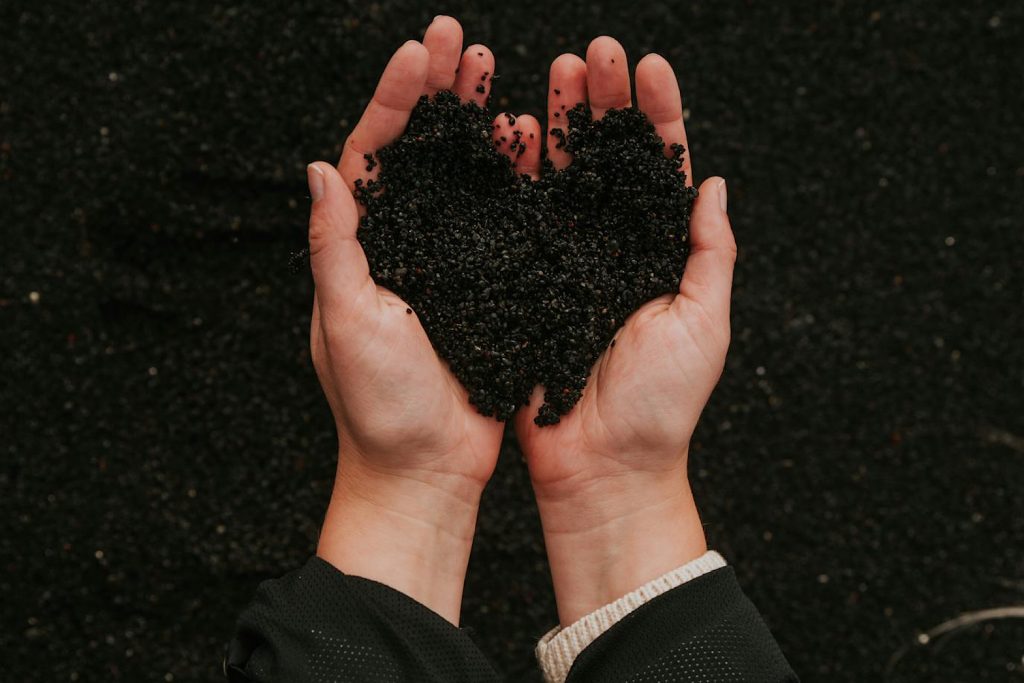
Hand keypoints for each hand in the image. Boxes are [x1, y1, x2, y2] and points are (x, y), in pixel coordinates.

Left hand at [308, 17, 502, 624]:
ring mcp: (453, 262)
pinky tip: (529, 138)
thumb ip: (336, 246)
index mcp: (365, 248)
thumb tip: (321, 169)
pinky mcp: (493, 283)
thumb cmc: (380, 407)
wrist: (429, 469)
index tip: (418, 51)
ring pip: (466, 176)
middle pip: (422, 152)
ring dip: (478, 122)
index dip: (395, 99)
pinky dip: (515, 175)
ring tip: (496, 71)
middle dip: (439, 92)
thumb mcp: (347, 322)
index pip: (375, 154)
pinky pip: (505, 217)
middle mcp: (409, 246)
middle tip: (460, 38)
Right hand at [513, 38, 736, 625]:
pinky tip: (508, 132)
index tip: (647, 66)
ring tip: (554, 72)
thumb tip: (712, 182)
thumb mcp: (702, 324)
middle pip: (606, 160)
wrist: (599, 467)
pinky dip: (515, 176)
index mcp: (658, 254)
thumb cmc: (659, 406)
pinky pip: (517, 219)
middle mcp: (610, 249)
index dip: (654, 115)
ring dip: (557, 123)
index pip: (659, 170)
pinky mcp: (521, 281)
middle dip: (602, 103)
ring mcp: (563, 261)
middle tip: (593, 52)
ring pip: (560, 178)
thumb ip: (710, 253)